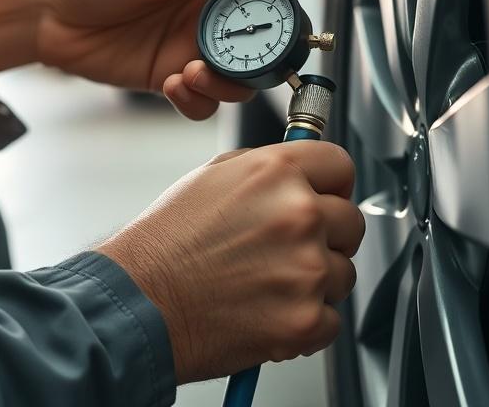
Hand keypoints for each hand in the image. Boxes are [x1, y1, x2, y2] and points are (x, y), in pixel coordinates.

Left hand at [0, 0, 273, 116]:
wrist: (46, 11)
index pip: (261, 2)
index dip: (274, 18)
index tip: (274, 30)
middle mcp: (208, 20)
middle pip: (256, 52)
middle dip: (253, 63)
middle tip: (232, 62)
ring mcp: (189, 53)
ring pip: (234, 84)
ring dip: (225, 85)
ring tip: (192, 72)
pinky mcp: (168, 82)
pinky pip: (199, 104)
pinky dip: (196, 101)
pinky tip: (174, 84)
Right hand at [97, 141, 363, 383]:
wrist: (137, 305)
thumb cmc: (166, 244)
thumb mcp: (214, 177)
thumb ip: (269, 169)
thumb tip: (306, 171)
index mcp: (277, 172)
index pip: (341, 165)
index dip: (333, 184)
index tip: (327, 197)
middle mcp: (297, 214)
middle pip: (351, 221)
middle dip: (327, 236)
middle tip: (289, 250)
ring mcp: (305, 268)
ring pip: (343, 272)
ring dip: (316, 281)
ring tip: (268, 284)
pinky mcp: (304, 318)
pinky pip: (331, 319)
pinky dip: (306, 323)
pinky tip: (269, 312)